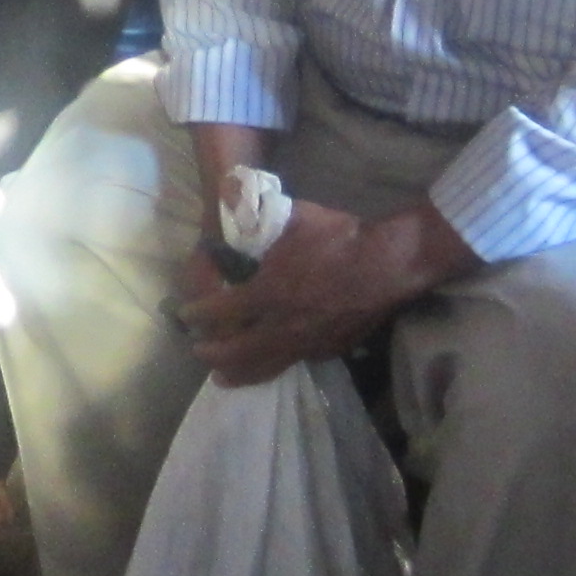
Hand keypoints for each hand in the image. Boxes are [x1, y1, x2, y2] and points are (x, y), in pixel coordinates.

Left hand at [174, 198, 463, 385]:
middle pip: (238, 351)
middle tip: (198, 351)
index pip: (222, 311)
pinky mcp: (330, 349)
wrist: (389, 263)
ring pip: (266, 366)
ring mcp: (307, 342)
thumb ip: (261, 215)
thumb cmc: (339, 237)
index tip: (186, 316)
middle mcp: (282, 324)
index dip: (199, 316)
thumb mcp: (295, 217)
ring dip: (240, 372)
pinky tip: (271, 364)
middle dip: (212, 353)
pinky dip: (276, 365)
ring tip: (223, 378)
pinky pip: (295, 362)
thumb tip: (232, 196)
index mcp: (269, 291)